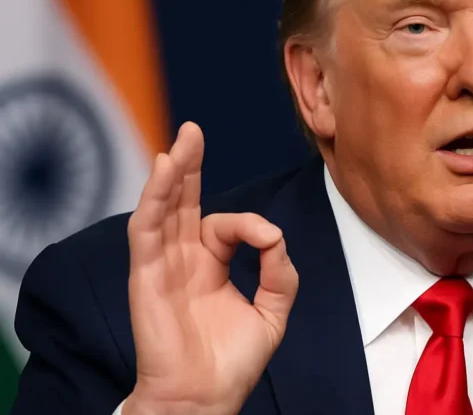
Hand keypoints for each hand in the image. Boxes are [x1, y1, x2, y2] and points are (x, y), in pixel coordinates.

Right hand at [123, 122, 298, 414]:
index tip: (269, 240)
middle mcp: (184, 260)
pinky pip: (146, 232)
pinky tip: (162, 173)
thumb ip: (280, 272)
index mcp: (211, 266)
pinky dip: (153, 200)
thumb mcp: (272, 312)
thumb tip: (275, 236)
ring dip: (171, 175)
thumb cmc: (232, 362)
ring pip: (163, 210)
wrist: (205, 399)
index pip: (227, 226)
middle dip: (190, 166)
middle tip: (194, 131)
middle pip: (184, 203)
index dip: (251, 225)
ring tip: (180, 142)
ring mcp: (162, 266)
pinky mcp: (145, 277)